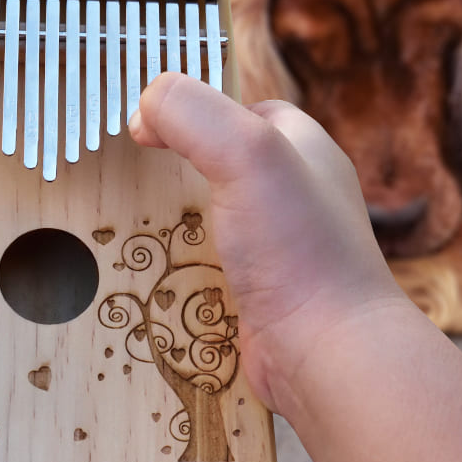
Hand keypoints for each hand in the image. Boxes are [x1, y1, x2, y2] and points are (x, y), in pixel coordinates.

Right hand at [129, 73, 407, 411]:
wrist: (326, 353)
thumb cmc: (299, 248)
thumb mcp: (247, 152)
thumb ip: (194, 114)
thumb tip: (146, 108)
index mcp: (306, 149)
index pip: (246, 109)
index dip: (199, 108)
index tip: (149, 125)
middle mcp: (297, 194)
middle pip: (223, 163)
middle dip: (179, 167)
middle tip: (137, 176)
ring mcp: (279, 245)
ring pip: (212, 217)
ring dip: (174, 220)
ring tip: (135, 223)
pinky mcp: (259, 291)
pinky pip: (210, 267)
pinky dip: (181, 267)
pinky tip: (155, 272)